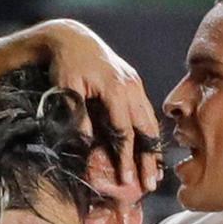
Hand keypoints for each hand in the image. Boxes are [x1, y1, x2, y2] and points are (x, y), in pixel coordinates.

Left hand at [42, 19, 161, 191]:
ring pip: (150, 122)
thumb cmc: (65, 65)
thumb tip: (88, 145)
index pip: (125, 132)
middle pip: (145, 130)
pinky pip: (146, 112)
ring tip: (157, 174)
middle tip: (151, 185)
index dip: (127, 159)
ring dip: (154, 149)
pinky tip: (152, 151)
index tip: (128, 182)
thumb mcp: (66, 90)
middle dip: (149, 159)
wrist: (72, 38)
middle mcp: (131, 87)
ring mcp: (135, 84)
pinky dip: (150, 133)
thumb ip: (78, 117)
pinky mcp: (134, 84)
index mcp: (116, 89)